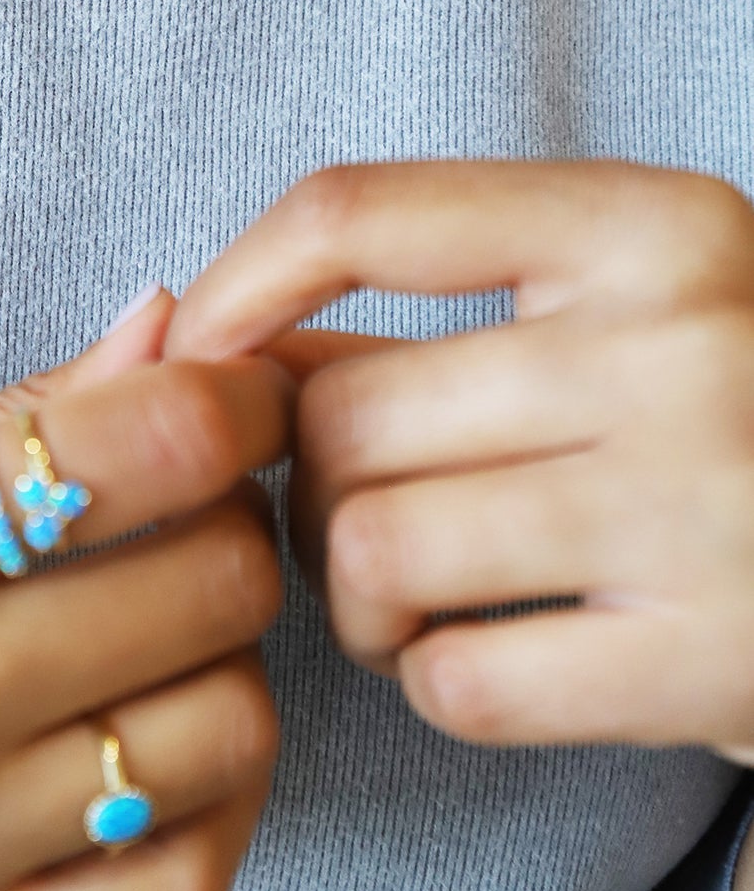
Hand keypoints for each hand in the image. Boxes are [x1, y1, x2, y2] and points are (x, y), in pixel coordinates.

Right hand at [0, 292, 289, 890]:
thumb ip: (4, 415)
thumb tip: (170, 325)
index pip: (140, 446)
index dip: (233, 398)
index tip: (240, 392)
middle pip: (213, 585)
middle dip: (233, 521)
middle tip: (185, 511)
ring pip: (227, 732)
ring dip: (225, 664)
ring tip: (155, 634)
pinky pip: (180, 888)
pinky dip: (204, 804)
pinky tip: (145, 750)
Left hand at [164, 159, 753, 760]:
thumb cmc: (734, 412)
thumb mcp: (629, 303)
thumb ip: (441, 309)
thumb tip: (209, 338)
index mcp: (651, 225)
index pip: (362, 211)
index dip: (237, 285)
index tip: (190, 349)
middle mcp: (680, 346)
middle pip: (340, 413)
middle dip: (303, 481)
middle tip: (352, 508)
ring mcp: (700, 505)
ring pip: (371, 549)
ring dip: (351, 594)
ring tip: (411, 589)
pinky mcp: (709, 665)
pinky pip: (454, 679)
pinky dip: (432, 677)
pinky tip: (483, 654)